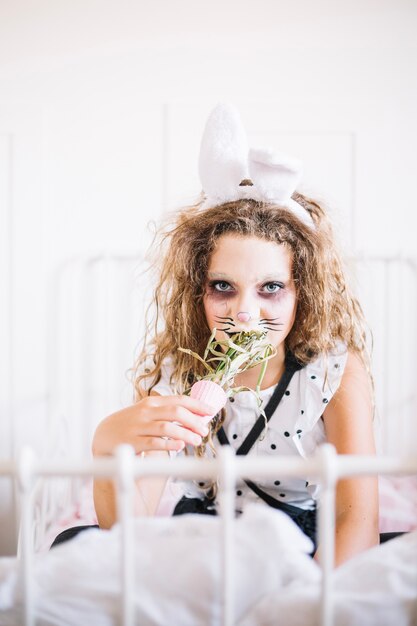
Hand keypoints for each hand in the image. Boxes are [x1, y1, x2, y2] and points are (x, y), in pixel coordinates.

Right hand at [92, 394, 213, 456]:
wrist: (104, 435)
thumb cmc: (132, 424)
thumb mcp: (148, 412)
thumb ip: (167, 412)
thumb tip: (195, 417)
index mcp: (152, 402)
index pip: (179, 400)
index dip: (197, 405)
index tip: (211, 411)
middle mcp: (146, 411)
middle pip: (175, 412)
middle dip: (194, 421)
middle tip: (204, 431)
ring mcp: (139, 426)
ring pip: (167, 427)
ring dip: (185, 434)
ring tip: (197, 441)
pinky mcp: (133, 442)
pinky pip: (154, 443)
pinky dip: (169, 444)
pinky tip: (180, 447)